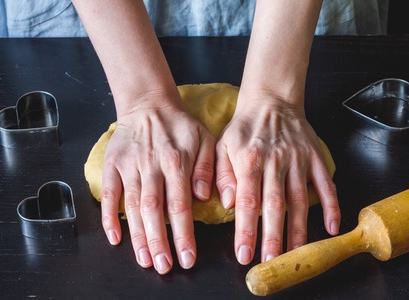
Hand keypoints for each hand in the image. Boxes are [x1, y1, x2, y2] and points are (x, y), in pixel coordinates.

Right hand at [100, 99, 214, 274]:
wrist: (148, 105)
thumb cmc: (179, 125)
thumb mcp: (205, 139)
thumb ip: (207, 168)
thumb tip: (203, 196)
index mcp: (177, 162)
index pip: (180, 206)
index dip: (183, 235)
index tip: (187, 258)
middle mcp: (152, 167)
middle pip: (155, 211)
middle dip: (159, 242)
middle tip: (164, 267)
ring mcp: (129, 167)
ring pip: (133, 207)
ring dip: (138, 236)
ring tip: (145, 260)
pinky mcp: (112, 166)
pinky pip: (109, 194)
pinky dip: (110, 217)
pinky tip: (115, 238)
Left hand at [215, 94, 339, 263]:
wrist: (270, 101)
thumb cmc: (243, 127)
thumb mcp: (222, 144)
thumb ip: (222, 174)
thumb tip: (226, 203)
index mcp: (248, 160)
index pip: (246, 201)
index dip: (246, 230)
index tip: (244, 253)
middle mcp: (275, 161)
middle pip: (275, 205)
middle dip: (272, 236)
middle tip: (270, 261)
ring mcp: (298, 159)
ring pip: (299, 199)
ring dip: (299, 229)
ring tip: (295, 253)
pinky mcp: (314, 157)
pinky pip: (324, 183)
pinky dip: (330, 205)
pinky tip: (331, 226)